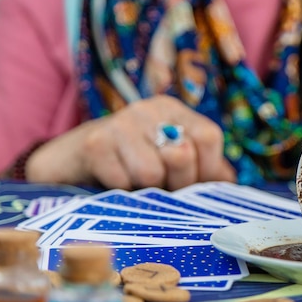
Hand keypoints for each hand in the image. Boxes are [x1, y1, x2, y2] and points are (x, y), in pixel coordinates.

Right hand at [25, 95, 236, 189]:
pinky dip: (120, 192)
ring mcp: (120, 122)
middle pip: (182, 156)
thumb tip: (229, 182)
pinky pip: (123, 183)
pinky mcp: (94, 143)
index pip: (208, 137)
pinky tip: (112, 182)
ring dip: (144, 190)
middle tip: (158, 184)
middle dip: (174, 183)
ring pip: (152, 174)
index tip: (192, 182)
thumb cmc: (133, 164)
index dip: (205, 168)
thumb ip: (205, 171)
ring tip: (133, 182)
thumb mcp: (172, 163)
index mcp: (174, 111)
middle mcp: (149, 109)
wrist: (73, 162)